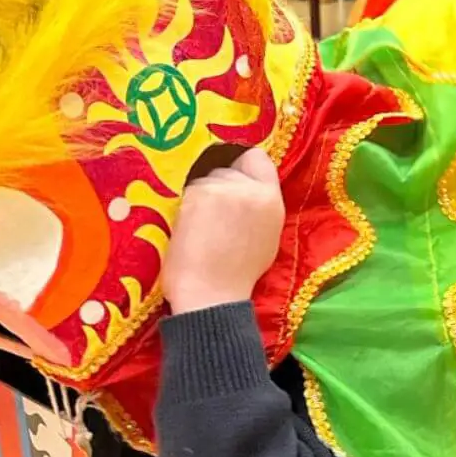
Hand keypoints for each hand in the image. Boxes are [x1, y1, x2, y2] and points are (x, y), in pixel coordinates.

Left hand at [163, 146, 284, 315]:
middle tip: (211, 214)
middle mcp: (250, 190)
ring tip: (198, 226)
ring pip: (204, 178)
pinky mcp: (197, 195)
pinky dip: (184, 206)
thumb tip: (244, 189)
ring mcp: (223, 189)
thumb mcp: (265, 238)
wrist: (211, 298)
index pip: (256, 158)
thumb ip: (258, 208)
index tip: (231, 180)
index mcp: (271, 200)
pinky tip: (186, 228)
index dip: (241, 165)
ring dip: (198, 196)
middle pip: (227, 168)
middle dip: (218, 185)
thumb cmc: (236, 276)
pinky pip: (186, 189)